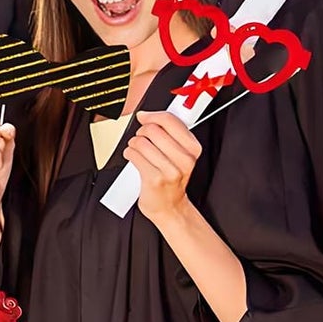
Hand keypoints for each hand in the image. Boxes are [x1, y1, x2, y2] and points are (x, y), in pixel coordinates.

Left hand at [125, 110, 202, 224]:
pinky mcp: (155, 179)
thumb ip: (168, 131)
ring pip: (141, 142)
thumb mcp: (179, 152)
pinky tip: (135, 160)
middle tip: (142, 140)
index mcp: (193, 149)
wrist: (169, 206)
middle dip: (142, 132)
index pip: (170, 120)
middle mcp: (185, 160)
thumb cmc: (171, 177)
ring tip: (139, 152)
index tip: (144, 117)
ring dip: (134, 144)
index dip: (152, 115)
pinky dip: (129, 154)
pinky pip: (133, 155)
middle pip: (152, 129)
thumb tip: (146, 115)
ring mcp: (170, 170)